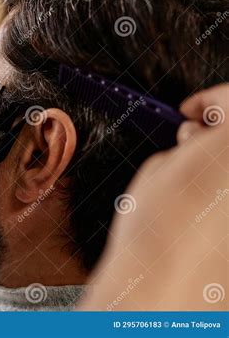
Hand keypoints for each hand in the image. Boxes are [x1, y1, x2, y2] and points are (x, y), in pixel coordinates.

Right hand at [80, 84, 227, 309]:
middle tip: (189, 138)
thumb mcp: (160, 166)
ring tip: (188, 171)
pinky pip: (227, 193)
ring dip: (218, 157)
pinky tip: (200, 196)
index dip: (208, 99)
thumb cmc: (156, 224)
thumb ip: (185, 146)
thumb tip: (194, 145)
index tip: (190, 110)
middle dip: (218, 126)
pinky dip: (219, 186)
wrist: (162, 279)